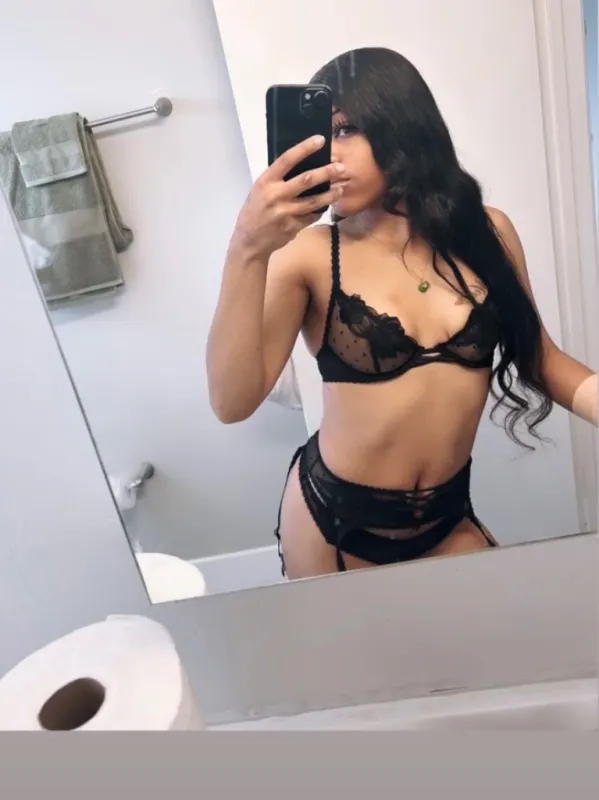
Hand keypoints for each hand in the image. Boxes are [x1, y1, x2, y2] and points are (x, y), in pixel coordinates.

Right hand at [232, 135, 344, 258]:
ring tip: (341, 189)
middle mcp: (276, 195)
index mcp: (266, 181)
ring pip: (314, 201)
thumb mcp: (260, 190)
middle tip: (341, 168)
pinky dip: (319, 211)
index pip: (287, 159)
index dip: (305, 148)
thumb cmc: (254, 211)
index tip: (321, 140)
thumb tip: (301, 165)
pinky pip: (311, 216)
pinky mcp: (293, 227)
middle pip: (307, 180)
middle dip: (326, 172)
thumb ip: (277, 180)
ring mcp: (285, 212)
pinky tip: (325, 206)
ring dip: (330, 194)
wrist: (249, 241)